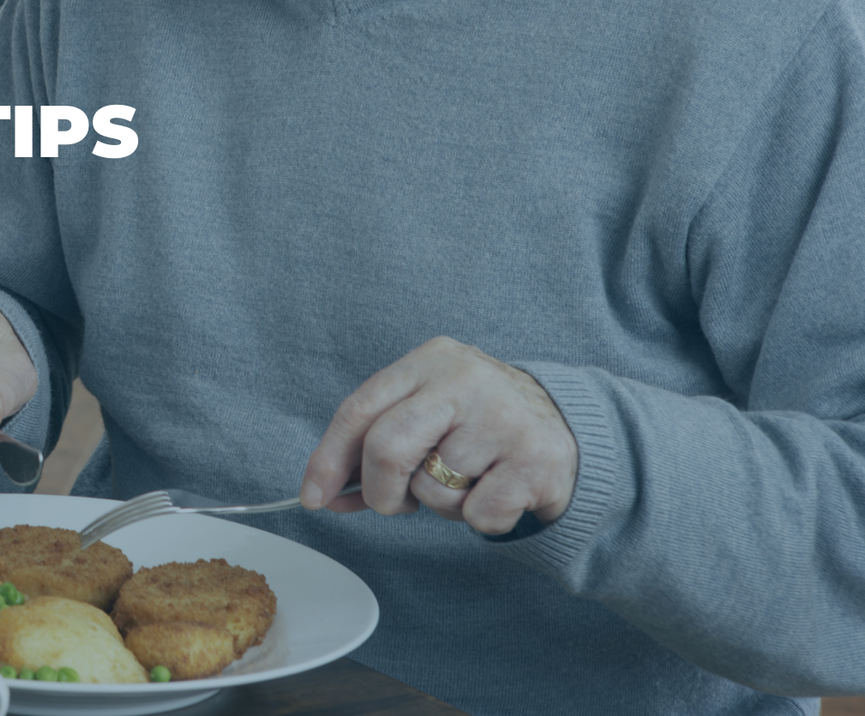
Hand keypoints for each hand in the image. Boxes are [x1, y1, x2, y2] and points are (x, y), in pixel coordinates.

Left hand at [299, 337, 578, 534]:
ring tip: (469, 481)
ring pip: (433, 489)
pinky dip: (480, 519)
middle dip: (379, 492)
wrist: (567, 429)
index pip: (360, 408)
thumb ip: (374, 447)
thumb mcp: (427, 415)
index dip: (328, 458)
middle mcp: (465, 379)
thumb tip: (324, 493)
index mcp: (430, 360)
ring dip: (442, 505)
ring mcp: (503, 417)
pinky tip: (500, 491)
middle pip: (387, 447)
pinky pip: (477, 515)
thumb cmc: (477, 426)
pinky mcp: (536, 459)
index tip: (313, 496)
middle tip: (394, 504)